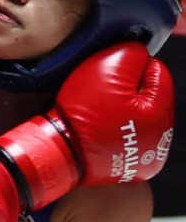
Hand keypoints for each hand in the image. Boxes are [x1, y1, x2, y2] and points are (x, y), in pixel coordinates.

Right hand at [0, 41, 174, 209]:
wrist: (61, 157)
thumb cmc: (83, 115)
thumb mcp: (106, 70)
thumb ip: (130, 55)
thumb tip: (140, 53)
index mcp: (160, 112)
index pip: (157, 71)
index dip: (131, 64)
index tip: (107, 69)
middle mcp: (161, 139)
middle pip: (148, 96)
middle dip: (127, 87)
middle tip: (99, 89)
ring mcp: (146, 157)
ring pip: (137, 118)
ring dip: (121, 109)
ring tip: (95, 111)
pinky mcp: (128, 168)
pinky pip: (124, 138)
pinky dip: (113, 130)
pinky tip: (96, 129)